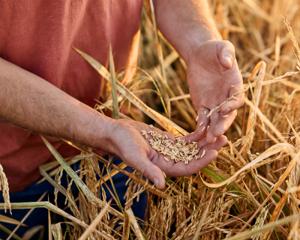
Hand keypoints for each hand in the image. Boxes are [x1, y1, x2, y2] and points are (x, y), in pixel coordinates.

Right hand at [102, 119, 226, 188]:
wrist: (116, 132)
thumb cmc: (123, 144)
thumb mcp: (135, 156)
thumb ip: (149, 170)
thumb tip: (161, 185)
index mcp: (163, 168)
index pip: (187, 168)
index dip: (202, 162)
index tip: (215, 152)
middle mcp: (169, 161)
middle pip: (193, 158)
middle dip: (208, 150)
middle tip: (224, 139)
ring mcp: (170, 151)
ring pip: (192, 149)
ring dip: (205, 141)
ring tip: (219, 132)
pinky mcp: (168, 140)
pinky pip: (185, 140)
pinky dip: (195, 135)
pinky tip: (205, 127)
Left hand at [186, 40, 243, 141]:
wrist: (199, 54)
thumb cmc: (213, 49)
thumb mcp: (221, 47)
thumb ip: (226, 53)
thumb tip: (228, 63)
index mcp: (235, 84)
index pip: (237, 98)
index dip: (233, 105)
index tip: (225, 109)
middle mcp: (226, 97)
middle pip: (227, 114)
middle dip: (222, 124)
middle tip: (216, 133)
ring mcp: (214, 102)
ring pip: (215, 119)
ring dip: (212, 129)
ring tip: (207, 139)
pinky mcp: (202, 105)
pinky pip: (202, 118)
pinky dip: (200, 125)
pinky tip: (196, 134)